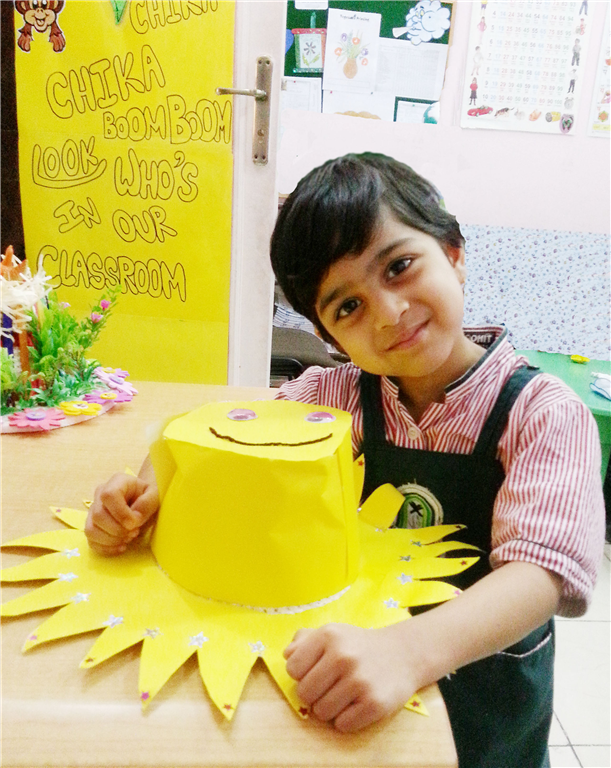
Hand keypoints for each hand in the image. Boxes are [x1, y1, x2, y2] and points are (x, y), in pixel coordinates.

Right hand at [85, 472, 158, 555]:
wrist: (143, 501)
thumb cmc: (148, 497)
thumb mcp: (155, 495)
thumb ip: (147, 503)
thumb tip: (132, 519)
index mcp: (117, 482)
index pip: (109, 496)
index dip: (120, 513)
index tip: (134, 523)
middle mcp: (100, 494)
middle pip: (98, 515)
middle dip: (117, 530)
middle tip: (135, 532)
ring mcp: (93, 510)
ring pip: (91, 530)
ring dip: (111, 540)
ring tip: (129, 538)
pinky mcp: (92, 526)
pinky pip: (91, 541)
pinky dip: (106, 548)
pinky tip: (121, 546)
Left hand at [284, 622, 413, 731]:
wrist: (402, 654)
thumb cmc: (358, 645)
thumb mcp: (332, 633)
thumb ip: (304, 641)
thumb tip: (287, 656)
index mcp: (329, 636)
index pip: (292, 668)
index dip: (301, 674)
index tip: (315, 671)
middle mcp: (343, 656)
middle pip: (304, 694)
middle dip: (313, 694)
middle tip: (328, 687)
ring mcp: (360, 681)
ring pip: (321, 713)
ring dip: (329, 708)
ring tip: (343, 694)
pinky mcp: (374, 704)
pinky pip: (342, 725)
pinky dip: (346, 719)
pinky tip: (356, 704)